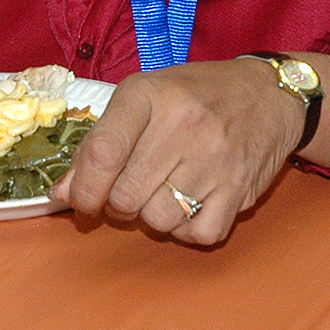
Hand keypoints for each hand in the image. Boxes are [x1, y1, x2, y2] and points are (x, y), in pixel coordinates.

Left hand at [53, 59, 304, 244]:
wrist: (266, 95)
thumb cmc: (191, 94)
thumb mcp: (140, 99)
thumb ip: (98, 142)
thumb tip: (63, 193)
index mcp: (147, 96)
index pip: (103, 152)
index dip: (82, 187)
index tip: (77, 200)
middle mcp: (182, 127)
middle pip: (126, 195)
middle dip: (115, 205)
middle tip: (122, 193)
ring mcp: (215, 161)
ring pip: (158, 220)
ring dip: (150, 217)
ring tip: (157, 193)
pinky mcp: (241, 191)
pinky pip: (198, 235)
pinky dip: (185, 231)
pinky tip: (186, 206)